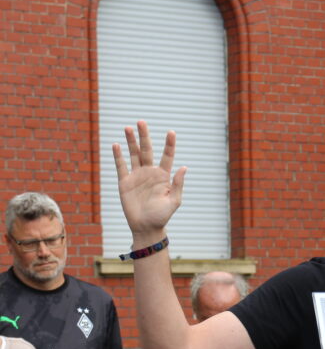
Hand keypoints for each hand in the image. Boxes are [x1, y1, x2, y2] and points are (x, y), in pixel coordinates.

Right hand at [113, 121, 186, 240]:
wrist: (146, 227)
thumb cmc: (162, 215)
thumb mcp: (174, 201)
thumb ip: (177, 184)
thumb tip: (184, 167)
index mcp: (163, 176)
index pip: (167, 156)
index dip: (169, 144)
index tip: (171, 132)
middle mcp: (149, 172)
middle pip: (146, 150)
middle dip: (144, 136)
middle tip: (141, 122)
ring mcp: (137, 176)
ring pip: (133, 154)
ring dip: (130, 141)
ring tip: (128, 128)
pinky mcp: (125, 182)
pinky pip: (121, 166)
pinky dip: (118, 156)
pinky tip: (116, 145)